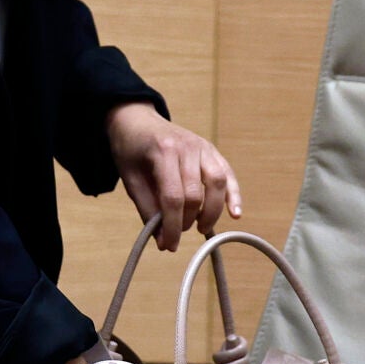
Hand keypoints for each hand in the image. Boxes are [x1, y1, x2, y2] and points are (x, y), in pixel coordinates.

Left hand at [104, 103, 240, 251]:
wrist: (135, 118)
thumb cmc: (130, 149)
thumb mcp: (130, 179)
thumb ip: (147, 210)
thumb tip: (164, 240)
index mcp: (163, 152)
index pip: (173, 197)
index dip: (173, 226)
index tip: (169, 244)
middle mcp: (187, 147)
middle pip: (196, 193)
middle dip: (189, 220)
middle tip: (178, 233)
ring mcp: (202, 146)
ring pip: (218, 182)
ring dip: (213, 211)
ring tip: (202, 228)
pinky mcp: (211, 149)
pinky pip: (227, 173)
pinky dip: (234, 195)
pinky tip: (234, 214)